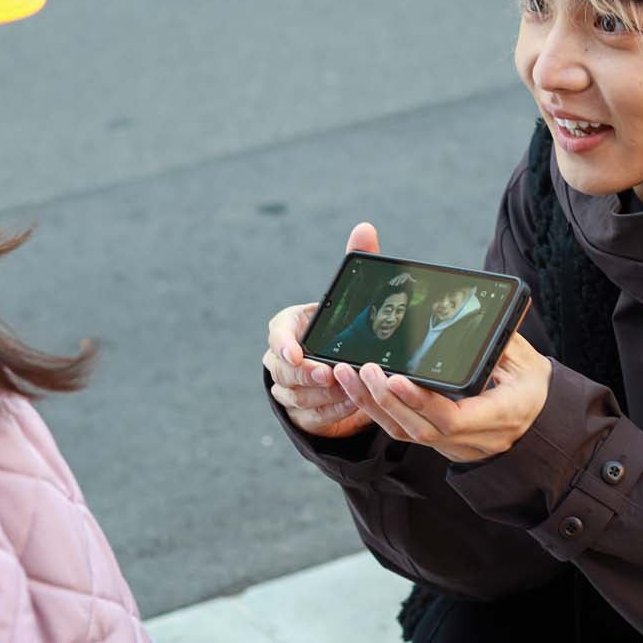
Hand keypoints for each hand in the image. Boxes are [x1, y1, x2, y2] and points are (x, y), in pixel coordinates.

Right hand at [264, 222, 381, 439]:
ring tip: (350, 391)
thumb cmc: (341, 322)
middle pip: (284, 370)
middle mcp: (281, 358)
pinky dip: (333, 411)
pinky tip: (353, 405)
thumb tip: (365, 227)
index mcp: (288, 326)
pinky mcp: (303, 411)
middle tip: (330, 374)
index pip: (276, 333)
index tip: (297, 354)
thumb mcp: (349, 295)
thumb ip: (355, 260)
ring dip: (324, 395)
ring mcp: (289, 386)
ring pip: (297, 395)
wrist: (340, 360)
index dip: (283, 345)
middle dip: (308, 374)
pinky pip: (313, 415)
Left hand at [333, 332, 551, 461]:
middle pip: (418, 428)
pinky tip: (357, 387)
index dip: (420, 400)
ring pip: (405, 433)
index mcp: (500, 415)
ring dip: (371, 405)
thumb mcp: (526, 360)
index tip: (394, 377)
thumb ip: (501, 337)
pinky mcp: (439, 442)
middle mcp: (474, 437)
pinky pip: (403, 431)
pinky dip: (378, 410)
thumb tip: (483, 308)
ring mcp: (454, 445)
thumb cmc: (533, 386)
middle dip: (383, 400)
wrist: (540, 424)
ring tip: (346, 373)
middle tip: (358, 369)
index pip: (452, 417)